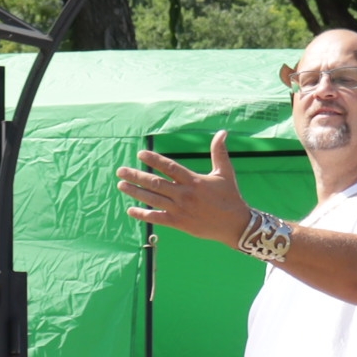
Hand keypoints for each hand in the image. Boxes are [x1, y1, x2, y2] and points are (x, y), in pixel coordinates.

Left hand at [117, 130, 253, 247]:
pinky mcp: (179, 223)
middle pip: (155, 183)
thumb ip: (219, 152)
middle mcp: (184, 194)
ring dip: (135, 192)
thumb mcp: (225, 172)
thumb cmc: (230, 196)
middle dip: (136, 175)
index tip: (140, 154)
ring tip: (121, 185)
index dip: (154, 160)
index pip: (169, 167)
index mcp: (193, 180)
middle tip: (121, 170)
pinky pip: (157, 218)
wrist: (235, 224)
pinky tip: (131, 210)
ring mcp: (180, 210)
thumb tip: (222, 132)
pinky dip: (143, 214)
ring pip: (153, 199)